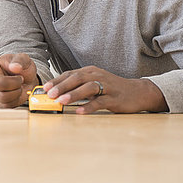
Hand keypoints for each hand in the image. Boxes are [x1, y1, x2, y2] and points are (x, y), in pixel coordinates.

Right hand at [0, 53, 38, 107]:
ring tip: (18, 85)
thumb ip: (19, 61)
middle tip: (20, 78)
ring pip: (4, 97)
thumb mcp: (22, 58)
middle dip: (15, 82)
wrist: (26, 78)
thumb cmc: (20, 66)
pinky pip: (8, 105)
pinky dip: (17, 99)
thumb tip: (15, 67)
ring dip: (17, 91)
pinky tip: (16, 92)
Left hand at [43, 65, 168, 113]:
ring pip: (88, 88)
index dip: (57, 81)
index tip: (45, 88)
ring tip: (61, 101)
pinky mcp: (115, 98)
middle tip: (49, 95)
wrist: (137, 92)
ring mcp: (107, 86)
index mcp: (90, 71)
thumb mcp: (94, 83)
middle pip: (77, 78)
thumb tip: (57, 94)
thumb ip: (78, 87)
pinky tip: (79, 111)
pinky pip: (100, 102)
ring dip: (73, 94)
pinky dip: (88, 106)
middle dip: (62, 86)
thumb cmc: (111, 89)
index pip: (70, 74)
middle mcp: (97, 76)